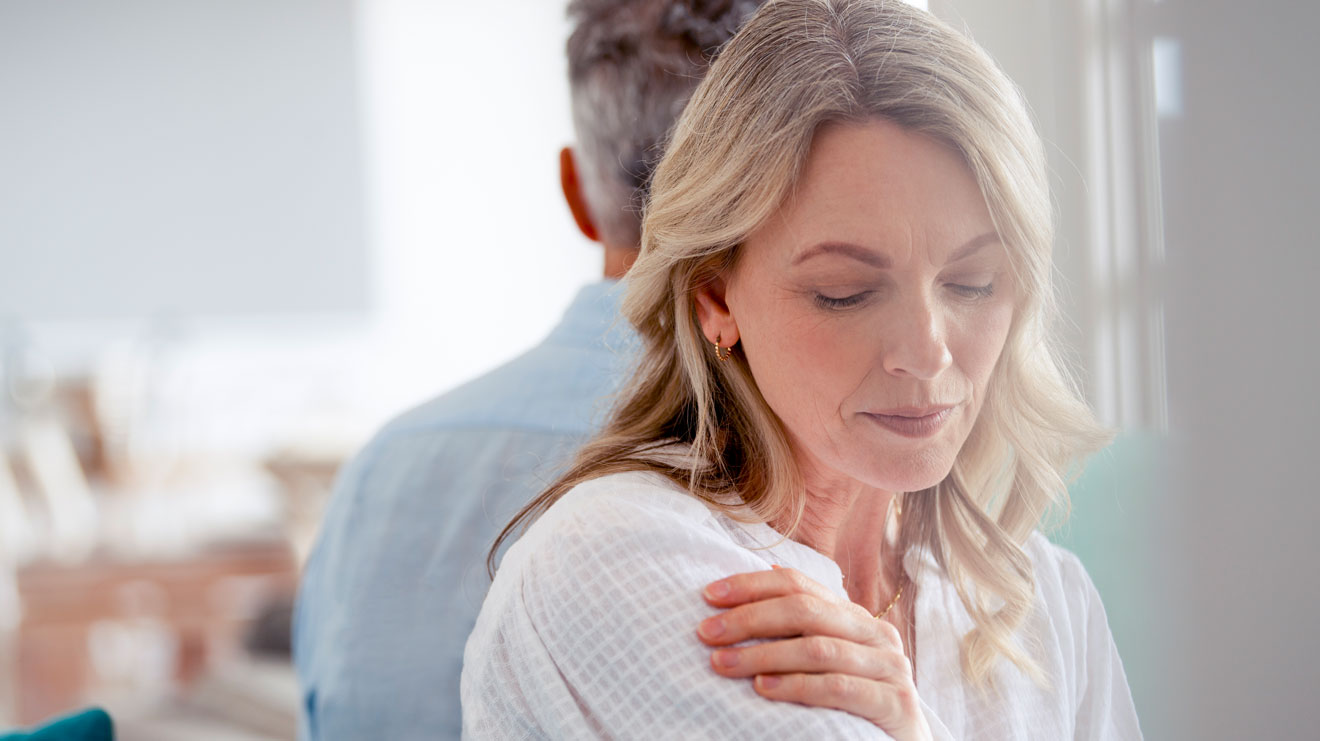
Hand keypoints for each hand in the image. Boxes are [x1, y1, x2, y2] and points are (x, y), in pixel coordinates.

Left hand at [697, 567, 931, 740]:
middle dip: (749, 618)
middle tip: (707, 633)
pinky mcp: (895, 703)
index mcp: (855, 618)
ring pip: (817, 649)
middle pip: (804, 611)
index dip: (752, 586)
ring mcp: (889, 667)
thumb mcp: (827, 661)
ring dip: (763, 655)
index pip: (799, 584)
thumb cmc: (854, 706)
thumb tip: (759, 576)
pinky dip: (796, 686)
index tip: (709, 595)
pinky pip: (839, 687)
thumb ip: (802, 629)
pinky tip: (763, 688)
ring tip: (723, 662)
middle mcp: (876, 634)